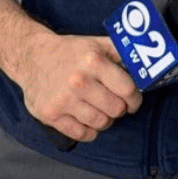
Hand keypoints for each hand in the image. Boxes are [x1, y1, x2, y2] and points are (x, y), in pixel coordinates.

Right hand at [17, 33, 142, 143]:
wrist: (32, 57)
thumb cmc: (69, 52)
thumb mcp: (96, 44)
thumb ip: (121, 52)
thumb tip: (145, 65)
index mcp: (93, 61)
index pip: (127, 90)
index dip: (135, 98)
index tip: (133, 100)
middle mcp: (78, 81)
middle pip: (116, 109)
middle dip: (120, 109)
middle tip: (115, 104)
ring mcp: (63, 100)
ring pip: (101, 123)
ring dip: (105, 120)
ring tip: (100, 109)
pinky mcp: (51, 115)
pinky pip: (82, 134)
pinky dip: (89, 131)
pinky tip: (87, 119)